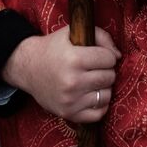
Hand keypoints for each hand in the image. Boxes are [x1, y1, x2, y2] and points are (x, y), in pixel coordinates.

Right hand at [4, 25, 119, 122]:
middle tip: (95, 68)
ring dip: (103, 87)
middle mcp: (72, 81)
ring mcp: (70, 100)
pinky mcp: (68, 114)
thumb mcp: (73, 33)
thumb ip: (100, 36)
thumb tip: (118, 56)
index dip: (106, 55)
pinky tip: (91, 95)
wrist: (28, 68)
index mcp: (74, 59)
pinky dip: (99, 105)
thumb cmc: (53, 48)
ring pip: (106, 95)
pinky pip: (98, 114)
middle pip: (109, 77)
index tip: (98, 55)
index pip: (109, 59)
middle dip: (106, 70)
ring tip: (92, 81)